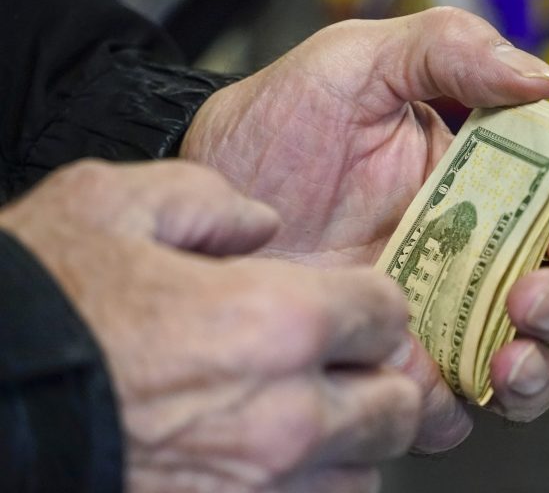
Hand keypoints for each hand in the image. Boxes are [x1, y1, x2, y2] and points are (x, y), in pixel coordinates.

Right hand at [0, 160, 420, 492]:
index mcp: (274, 323)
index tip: (351, 307)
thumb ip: (209, 200)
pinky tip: (265, 459)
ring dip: (345, 442)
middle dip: (377, 380)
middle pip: (394, 406)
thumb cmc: (37, 310)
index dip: (370, 304)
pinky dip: (303, 484)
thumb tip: (258, 222)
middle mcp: (282, 417)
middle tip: (344, 367)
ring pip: (362, 473)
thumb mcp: (109, 206)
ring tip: (302, 418)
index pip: (386, 315)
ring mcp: (258, 489)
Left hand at [181, 7, 548, 450]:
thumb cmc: (273, 125)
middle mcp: (461, 255)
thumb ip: (447, 52)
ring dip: (532, 374)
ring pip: (511, 362)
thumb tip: (543, 77)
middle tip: (532, 300)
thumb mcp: (354, 63)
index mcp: (472, 186)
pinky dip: (452, 411)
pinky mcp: (385, 361)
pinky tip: (432, 390)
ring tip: (508, 364)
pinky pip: (440, 406)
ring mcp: (427, 314)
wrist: (203, 197)